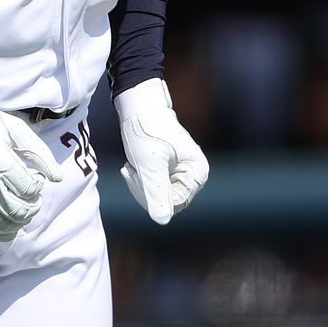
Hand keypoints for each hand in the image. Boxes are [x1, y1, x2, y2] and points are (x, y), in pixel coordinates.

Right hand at [0, 81, 63, 240]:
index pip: (30, 190)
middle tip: (31, 199)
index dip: (37, 187)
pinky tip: (3, 230)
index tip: (34, 178)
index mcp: (2, 163)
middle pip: (19, 211)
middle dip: (31, 208)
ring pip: (1, 224)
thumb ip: (39, 152)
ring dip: (16, 222)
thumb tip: (57, 178)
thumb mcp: (13, 128)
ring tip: (19, 213)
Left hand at [115, 79, 208, 223]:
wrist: (139, 105)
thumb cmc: (146, 131)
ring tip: (132, 165)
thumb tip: (162, 221)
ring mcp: (184, 172)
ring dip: (140, 183)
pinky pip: (155, 185)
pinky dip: (141, 178)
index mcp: (197, 173)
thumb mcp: (148, 164)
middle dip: (144, 188)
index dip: (149, 195)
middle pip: (166, 201)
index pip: (172, 204)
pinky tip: (134, 165)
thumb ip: (156, 192)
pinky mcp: (172, 168)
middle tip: (130, 169)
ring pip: (158, 194)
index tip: (134, 174)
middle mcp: (195, 174)